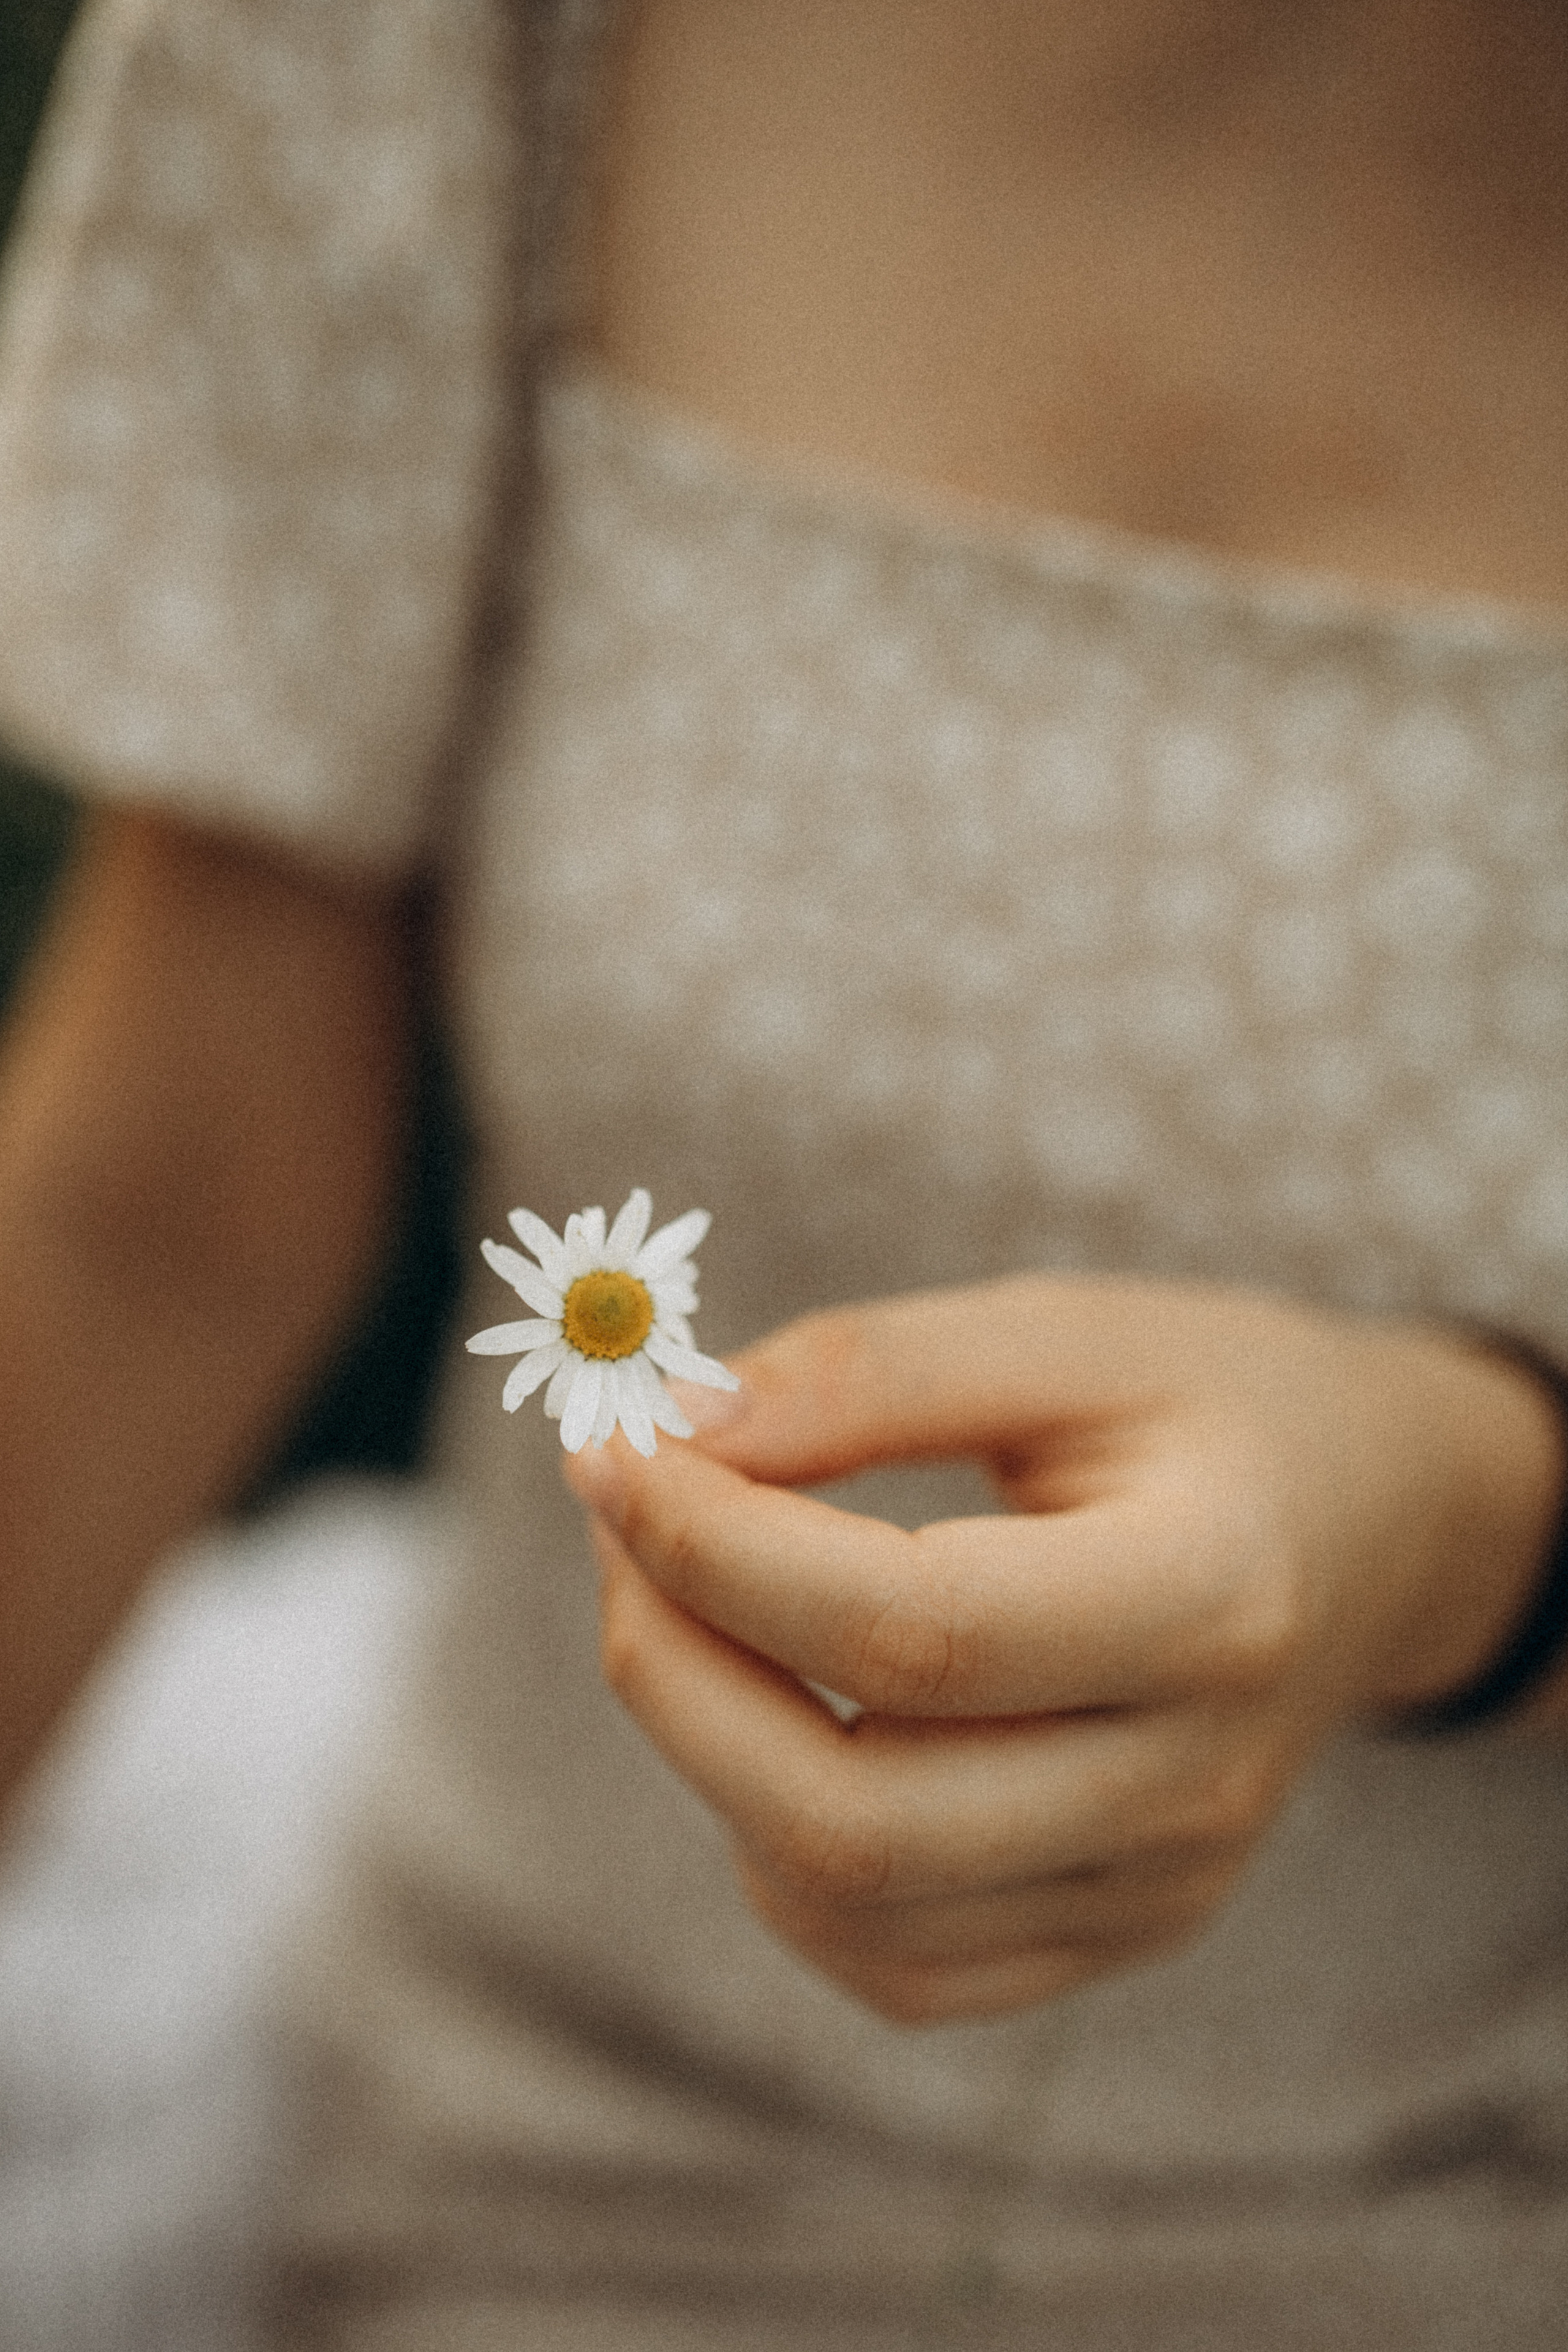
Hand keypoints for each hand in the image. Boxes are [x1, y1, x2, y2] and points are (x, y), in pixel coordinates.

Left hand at [565, 1278, 1561, 2023]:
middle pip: (857, 1817)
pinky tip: (777, 1707)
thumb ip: (870, 1373)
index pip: (915, 1631)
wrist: (1363, 1528)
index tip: (609, 1449)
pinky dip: (775, 1841)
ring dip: (706, 1744)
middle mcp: (1195, 1783)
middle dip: (672, 1666)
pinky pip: (889, 1957)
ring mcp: (1156, 1888)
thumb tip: (668, 1434)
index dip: (718, 1548)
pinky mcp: (1112, 1938)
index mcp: (1215, 1598)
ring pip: (847, 1903)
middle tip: (618, 1525)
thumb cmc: (1206, 1405)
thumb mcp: (1064, 1332)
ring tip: (689, 1592)